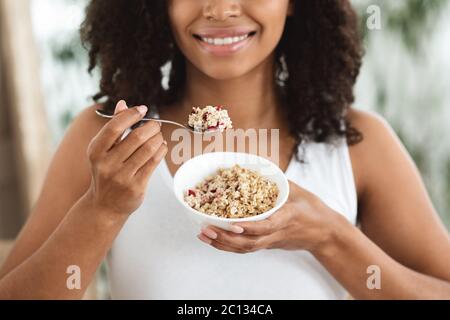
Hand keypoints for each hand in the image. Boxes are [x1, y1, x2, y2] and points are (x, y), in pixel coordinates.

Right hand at [86, 100, 167, 216]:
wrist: (104, 206)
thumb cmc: (105, 172)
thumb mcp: (102, 151)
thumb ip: (113, 128)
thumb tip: (123, 103)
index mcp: (96, 152)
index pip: (114, 127)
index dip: (131, 115)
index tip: (143, 109)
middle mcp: (107, 164)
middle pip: (136, 138)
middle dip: (150, 127)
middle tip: (156, 124)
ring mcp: (121, 177)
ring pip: (147, 150)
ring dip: (157, 138)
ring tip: (158, 135)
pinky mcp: (136, 187)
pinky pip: (153, 163)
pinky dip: (160, 151)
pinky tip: (161, 146)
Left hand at [198, 180, 347, 254]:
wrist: (325, 234)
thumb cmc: (313, 210)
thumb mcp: (299, 191)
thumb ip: (279, 182)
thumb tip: (258, 167)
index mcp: (287, 218)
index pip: (267, 226)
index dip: (249, 228)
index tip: (232, 224)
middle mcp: (277, 233)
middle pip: (250, 242)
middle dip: (226, 238)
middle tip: (206, 229)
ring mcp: (272, 241)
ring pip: (246, 248)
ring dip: (223, 244)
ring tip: (203, 235)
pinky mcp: (269, 245)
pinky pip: (247, 249)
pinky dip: (229, 246)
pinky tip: (214, 240)